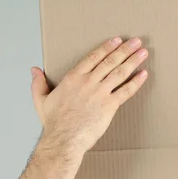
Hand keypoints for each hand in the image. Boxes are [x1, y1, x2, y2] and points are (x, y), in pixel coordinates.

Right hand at [31, 36, 148, 155]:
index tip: (117, 40)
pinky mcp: (109, 106)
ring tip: (143, 52)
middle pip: (110, 61)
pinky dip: (136, 82)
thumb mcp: (41, 100)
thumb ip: (38, 84)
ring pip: (119, 72)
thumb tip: (34, 70)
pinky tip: (143, 74)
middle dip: (125, 49)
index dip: (107, 47)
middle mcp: (88, 81)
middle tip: (136, 41)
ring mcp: (100, 93)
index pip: (93, 57)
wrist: (64, 138)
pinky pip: (125, 91)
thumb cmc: (54, 123)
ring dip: (133, 61)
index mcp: (74, 78)